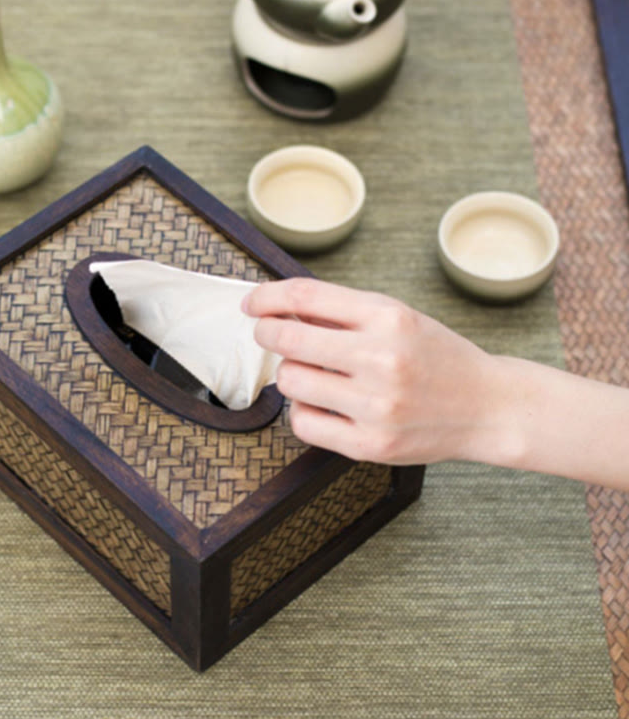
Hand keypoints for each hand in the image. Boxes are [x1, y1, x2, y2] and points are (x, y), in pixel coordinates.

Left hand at [242, 278, 511, 465]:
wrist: (487, 407)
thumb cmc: (436, 356)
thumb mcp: (398, 317)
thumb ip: (342, 311)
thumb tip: (279, 308)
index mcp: (389, 317)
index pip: (306, 295)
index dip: (267, 297)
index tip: (251, 304)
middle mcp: (382, 358)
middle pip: (288, 339)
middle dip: (267, 334)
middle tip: (268, 335)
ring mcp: (375, 405)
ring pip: (290, 382)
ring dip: (290, 374)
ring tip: (312, 373)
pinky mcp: (369, 445)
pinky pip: (303, 422)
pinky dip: (302, 410)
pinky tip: (322, 404)